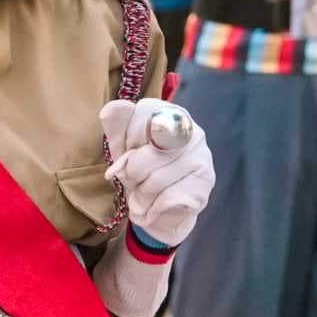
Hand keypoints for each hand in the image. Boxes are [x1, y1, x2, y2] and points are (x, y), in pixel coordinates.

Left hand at [98, 97, 215, 246]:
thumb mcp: (121, 144)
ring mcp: (202, 156)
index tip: (130, 152)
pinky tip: (156, 207)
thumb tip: (112, 108)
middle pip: (144, 157)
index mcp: (169, 113)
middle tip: (134, 180)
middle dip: (131, 175)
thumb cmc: (139, 168)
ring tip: (144, 196)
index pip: (138, 122)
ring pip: (155, 181)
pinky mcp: (205, 183)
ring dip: (141, 196)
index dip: (127, 143)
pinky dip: (154, 208)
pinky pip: (167, 199)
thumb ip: (115, 123)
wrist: (158, 206)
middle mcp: (191, 130)